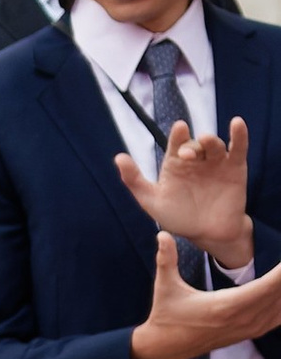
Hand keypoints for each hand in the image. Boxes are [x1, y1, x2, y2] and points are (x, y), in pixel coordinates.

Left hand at [116, 115, 256, 270]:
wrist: (208, 235)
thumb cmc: (179, 218)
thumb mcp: (152, 201)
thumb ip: (135, 181)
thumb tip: (118, 157)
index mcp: (176, 163)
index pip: (176, 144)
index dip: (177, 136)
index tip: (179, 128)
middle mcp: (196, 160)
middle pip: (195, 145)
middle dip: (191, 145)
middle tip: (186, 154)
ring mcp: (216, 162)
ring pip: (214, 145)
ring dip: (211, 141)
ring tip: (206, 141)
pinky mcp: (235, 168)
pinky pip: (238, 148)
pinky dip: (239, 135)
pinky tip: (237, 124)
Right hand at [130, 230, 280, 358]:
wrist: (164, 347)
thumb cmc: (166, 315)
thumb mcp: (165, 286)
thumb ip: (166, 259)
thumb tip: (162, 234)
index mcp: (224, 306)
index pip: (264, 288)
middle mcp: (240, 319)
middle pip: (277, 297)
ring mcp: (246, 329)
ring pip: (279, 310)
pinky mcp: (247, 334)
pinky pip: (275, 321)